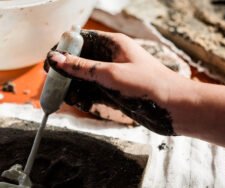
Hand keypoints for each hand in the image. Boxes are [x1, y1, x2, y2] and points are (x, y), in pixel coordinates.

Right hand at [45, 30, 184, 135]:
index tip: (50, 63)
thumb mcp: (111, 74)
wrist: (175, 108)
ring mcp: (114, 77)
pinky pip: (94, 92)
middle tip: (54, 86)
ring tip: (69, 98)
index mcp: (113, 45)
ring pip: (85, 79)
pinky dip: (85, 98)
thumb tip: (56, 58)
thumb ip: (82, 68)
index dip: (63, 50)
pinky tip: (82, 104)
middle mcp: (112, 59)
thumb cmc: (149, 85)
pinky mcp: (116, 92)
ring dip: (74, 88)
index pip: (81, 41)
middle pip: (80, 61)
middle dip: (66, 74)